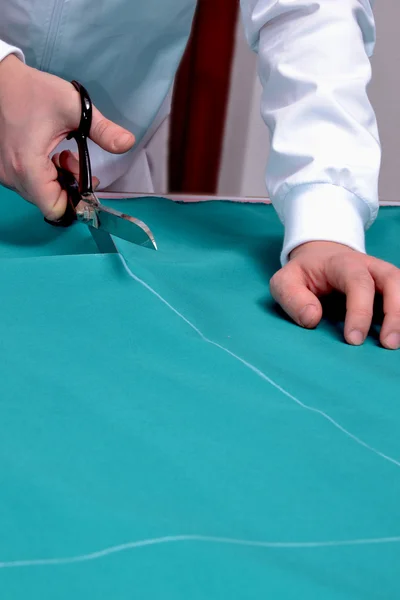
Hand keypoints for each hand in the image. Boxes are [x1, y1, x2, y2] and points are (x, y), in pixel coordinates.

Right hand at [0, 55, 134, 219]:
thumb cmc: (34, 91)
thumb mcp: (74, 107)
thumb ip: (102, 130)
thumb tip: (129, 143)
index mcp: (27, 167)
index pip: (54, 209)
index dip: (76, 203)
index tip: (88, 184)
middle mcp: (11, 176)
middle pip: (49, 202)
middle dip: (70, 187)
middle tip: (77, 162)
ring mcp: (4, 174)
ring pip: (39, 194)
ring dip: (58, 180)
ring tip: (64, 155)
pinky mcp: (3, 169)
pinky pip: (29, 184)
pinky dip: (45, 175)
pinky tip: (51, 155)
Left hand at [270, 241, 399, 349]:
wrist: (319, 256)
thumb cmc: (302, 274)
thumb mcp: (284, 282)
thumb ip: (293, 298)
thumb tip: (312, 319)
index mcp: (341, 263)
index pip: (357, 283)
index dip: (359, 311)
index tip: (353, 339)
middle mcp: (368, 265)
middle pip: (392, 280)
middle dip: (394, 312)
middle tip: (388, 344)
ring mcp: (381, 274)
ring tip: (395, 344)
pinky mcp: (388, 287)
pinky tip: (399, 334)